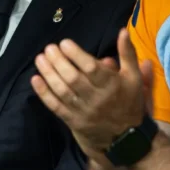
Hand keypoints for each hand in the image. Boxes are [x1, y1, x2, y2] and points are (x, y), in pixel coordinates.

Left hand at [31, 28, 153, 163]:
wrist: (126, 137)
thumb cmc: (130, 102)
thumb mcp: (134, 77)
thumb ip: (128, 53)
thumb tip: (122, 31)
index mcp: (112, 85)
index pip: (91, 69)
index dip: (76, 55)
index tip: (64, 43)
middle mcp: (96, 98)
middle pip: (73, 78)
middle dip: (59, 62)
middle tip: (49, 48)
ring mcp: (83, 111)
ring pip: (63, 91)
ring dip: (49, 74)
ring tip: (40, 59)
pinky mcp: (73, 121)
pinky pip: (56, 106)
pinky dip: (44, 93)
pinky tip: (35, 79)